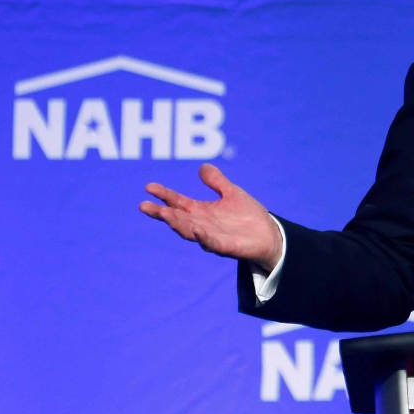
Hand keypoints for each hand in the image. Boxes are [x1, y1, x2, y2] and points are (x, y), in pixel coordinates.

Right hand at [139, 163, 282, 270]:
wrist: (268, 235)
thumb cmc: (247, 216)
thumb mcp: (232, 193)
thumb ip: (217, 182)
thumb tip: (202, 166)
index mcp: (201, 212)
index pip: (178, 202)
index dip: (164, 195)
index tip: (148, 187)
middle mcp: (202, 225)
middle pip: (177, 219)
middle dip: (162, 213)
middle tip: (144, 206)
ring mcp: (212, 237)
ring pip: (189, 231)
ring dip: (176, 224)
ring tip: (164, 214)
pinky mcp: (226, 247)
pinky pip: (212, 243)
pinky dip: (204, 237)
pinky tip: (197, 230)